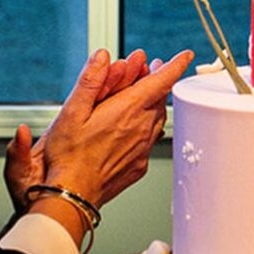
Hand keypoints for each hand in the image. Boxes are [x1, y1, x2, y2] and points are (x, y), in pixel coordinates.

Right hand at [41, 48, 193, 207]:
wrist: (72, 197)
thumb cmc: (68, 157)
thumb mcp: (71, 111)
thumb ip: (90, 81)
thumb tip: (102, 57)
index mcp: (127, 111)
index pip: (161, 82)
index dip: (175, 65)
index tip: (184, 56)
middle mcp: (141, 129)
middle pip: (159, 98)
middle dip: (156, 81)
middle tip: (147, 70)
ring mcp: (142, 148)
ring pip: (156, 118)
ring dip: (151, 103)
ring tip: (138, 96)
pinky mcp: (139, 165)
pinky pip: (149, 139)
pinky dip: (144, 126)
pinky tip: (130, 127)